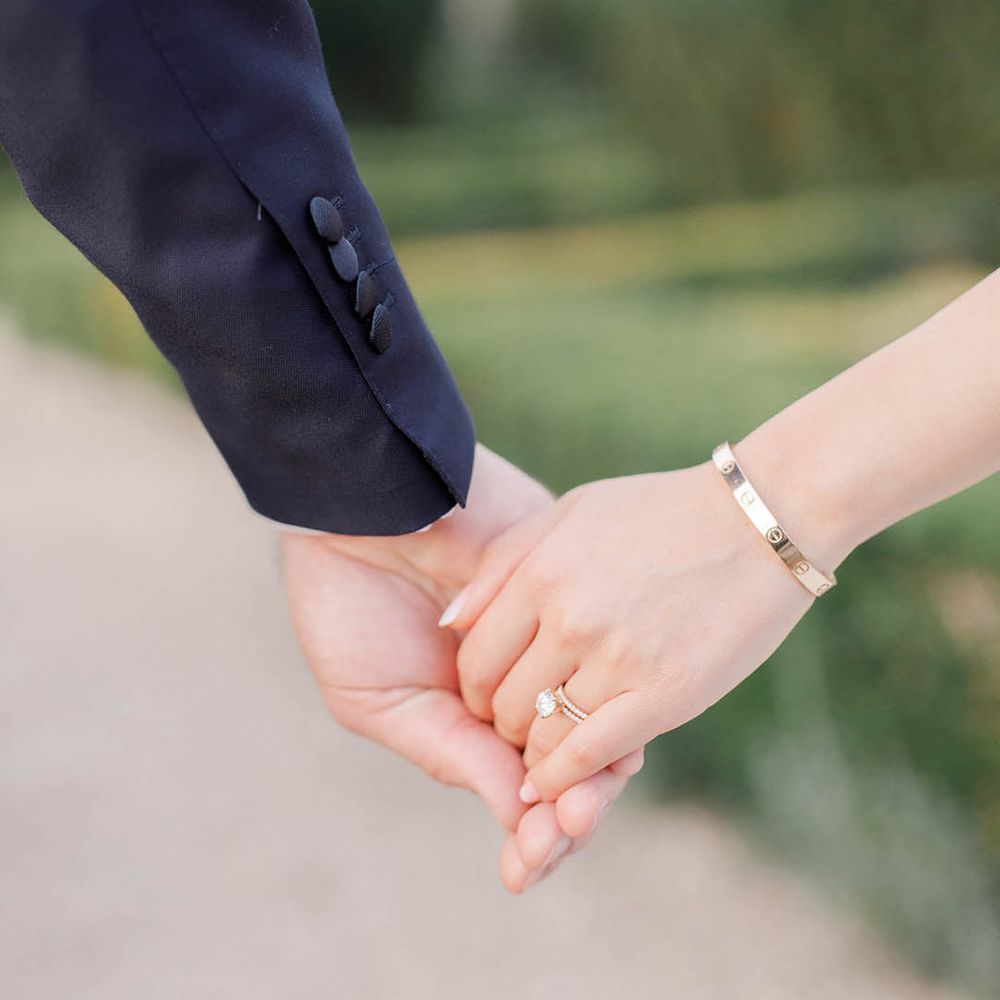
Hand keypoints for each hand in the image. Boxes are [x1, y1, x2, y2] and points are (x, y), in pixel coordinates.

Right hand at [283, 445, 639, 889]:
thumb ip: (452, 752)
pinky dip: (602, 697)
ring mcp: (549, 638)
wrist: (358, 509)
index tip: (526, 869)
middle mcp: (522, 682)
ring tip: (576, 805)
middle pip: (569, 759)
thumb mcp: (380, 700)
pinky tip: (596, 735)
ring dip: (592, 766)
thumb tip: (519, 816)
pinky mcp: (569, 589)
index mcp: (475, 716)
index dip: (528, 832)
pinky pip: (601, 650)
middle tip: (561, 836)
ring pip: (597, 713)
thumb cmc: (348, 606)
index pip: (519, 785)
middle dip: (569, 809)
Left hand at [445, 462, 816, 804]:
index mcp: (542, 572)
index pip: (474, 655)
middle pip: (502, 700)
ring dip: (532, 753)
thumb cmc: (659, 513)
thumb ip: (502, 564)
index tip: (488, 695)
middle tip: (515, 727)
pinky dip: (563, 778)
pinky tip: (556, 783)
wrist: (760, 522)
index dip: (473, 686)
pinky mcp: (666, 694)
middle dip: (500, 721)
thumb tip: (449, 623)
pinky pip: (589, 754)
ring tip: (539, 753)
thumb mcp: (570, 513)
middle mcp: (570, 617)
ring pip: (541, 734)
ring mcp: (618, 658)